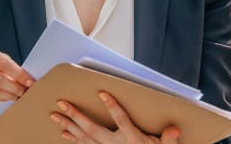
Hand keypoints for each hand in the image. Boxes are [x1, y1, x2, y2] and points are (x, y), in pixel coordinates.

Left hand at [50, 90, 180, 142]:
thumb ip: (168, 140)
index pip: (121, 120)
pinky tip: (63, 132)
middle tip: (62, 103)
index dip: (112, 106)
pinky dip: (73, 139)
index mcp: (131, 140)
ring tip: (55, 115)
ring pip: (84, 137)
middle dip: (76, 116)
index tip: (101, 92)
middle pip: (93, 129)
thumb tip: (175, 130)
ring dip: (69, 125)